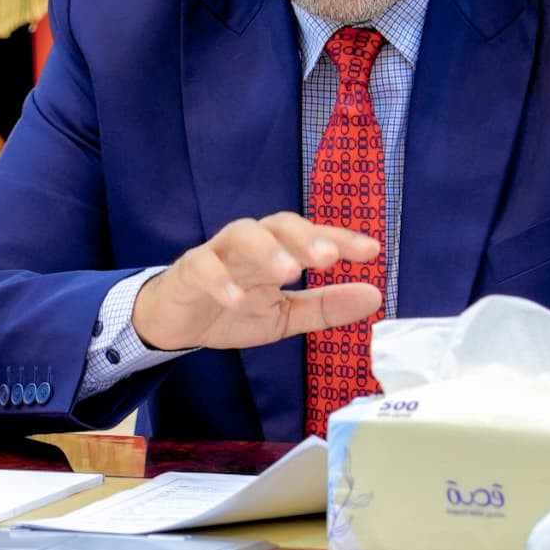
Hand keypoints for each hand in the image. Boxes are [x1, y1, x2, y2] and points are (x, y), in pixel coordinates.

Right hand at [129, 214, 382, 353]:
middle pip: (279, 225)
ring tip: (289, 272)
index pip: (310, 236)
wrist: (174, 324)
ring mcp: (217, 254)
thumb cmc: (232, 311)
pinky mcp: (188, 272)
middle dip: (305, 237)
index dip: (340, 239)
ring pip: (242, 236)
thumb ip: (325, 307)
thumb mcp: (285, 315)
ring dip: (266, 250)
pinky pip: (204, 268)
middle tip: (328, 258)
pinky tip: (236, 298)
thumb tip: (375, 295)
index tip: (372, 251)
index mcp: (276, 251)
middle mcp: (250, 244)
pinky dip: (220, 281)